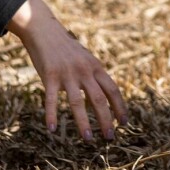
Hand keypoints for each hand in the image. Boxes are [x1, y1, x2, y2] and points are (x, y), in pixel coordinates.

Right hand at [8, 0, 127, 140]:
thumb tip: (104, 96)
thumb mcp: (85, 59)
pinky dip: (52, 115)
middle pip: (99, 99)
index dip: (120, 107)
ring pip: (78, 102)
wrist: (45, 30)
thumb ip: (93, 75)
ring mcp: (67, 73)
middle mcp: (84, 70)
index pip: (112, 89)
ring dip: (83, 123)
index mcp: (95, 67)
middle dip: (106, 120)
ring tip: (88, 139)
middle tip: (110, 138)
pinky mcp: (50, 75)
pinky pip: (51, 99)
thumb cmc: (66, 48)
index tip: (124, 123)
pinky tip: (52, 130)